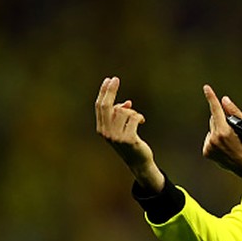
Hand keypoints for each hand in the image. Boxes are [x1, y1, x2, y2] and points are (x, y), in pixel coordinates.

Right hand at [95, 77, 163, 191]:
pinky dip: (139, 116)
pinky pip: (133, 118)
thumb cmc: (130, 142)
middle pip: (107, 106)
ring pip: (123, 111)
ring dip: (132, 111)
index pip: (100, 107)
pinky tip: (142, 121)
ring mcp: (116, 136)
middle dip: (110, 91)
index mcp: (101, 128)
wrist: (138, 161)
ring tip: (137, 118)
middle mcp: (106, 132)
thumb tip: (127, 103)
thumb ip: (120, 115)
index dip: (104, 92)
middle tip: (116, 79)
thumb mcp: (121, 128)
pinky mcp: (128, 139)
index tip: (108, 80)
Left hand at [201, 85, 241, 178]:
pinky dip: (215, 140)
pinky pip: (209, 139)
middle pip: (214, 119)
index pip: (215, 110)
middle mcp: (214, 139)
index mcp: (224, 131)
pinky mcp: (207, 152)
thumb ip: (235, 112)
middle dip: (222, 119)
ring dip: (219, 130)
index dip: (211, 98)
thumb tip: (224, 100)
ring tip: (231, 141)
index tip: (206, 88)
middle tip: (234, 130)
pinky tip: (225, 147)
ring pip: (212, 129)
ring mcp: (209, 147)